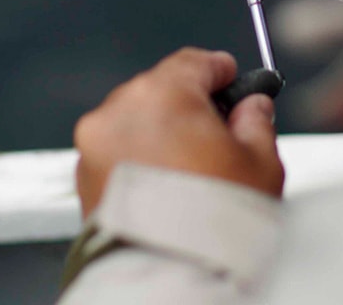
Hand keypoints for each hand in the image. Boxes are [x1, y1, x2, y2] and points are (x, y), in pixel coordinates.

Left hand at [74, 48, 283, 216]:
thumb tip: (252, 108)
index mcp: (164, 93)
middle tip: (216, 133)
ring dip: (158, 134)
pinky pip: (114, 154)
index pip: (194, 62)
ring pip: (133, 121)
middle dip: (187, 106)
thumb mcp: (260, 163)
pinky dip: (136, 161)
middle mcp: (121, 110)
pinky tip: (163, 187)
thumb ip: (256, 121)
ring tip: (188, 169)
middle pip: (160, 90)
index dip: (218, 70)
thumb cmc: (212, 224)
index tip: (230, 79)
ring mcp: (95, 145)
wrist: (170, 280)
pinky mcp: (82, 180)